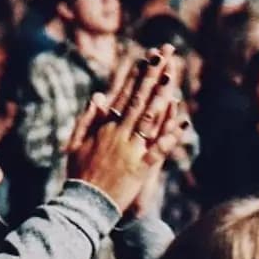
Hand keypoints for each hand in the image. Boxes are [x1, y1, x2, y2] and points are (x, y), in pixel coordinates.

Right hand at [64, 45, 184, 208]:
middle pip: (139, 100)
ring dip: (160, 96)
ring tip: (171, 76)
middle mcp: (118, 134)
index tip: (145, 58)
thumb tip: (99, 95)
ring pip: (149, 119)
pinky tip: (183, 121)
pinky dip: (170, 136)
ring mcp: (130, 151)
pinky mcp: (140, 169)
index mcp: (104, 128)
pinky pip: (158, 150)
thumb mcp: (76, 142)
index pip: (123, 96)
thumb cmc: (78, 173)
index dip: (135, 76)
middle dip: (152, 76)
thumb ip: (88, 118)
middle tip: (164, 55)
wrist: (83, 203)